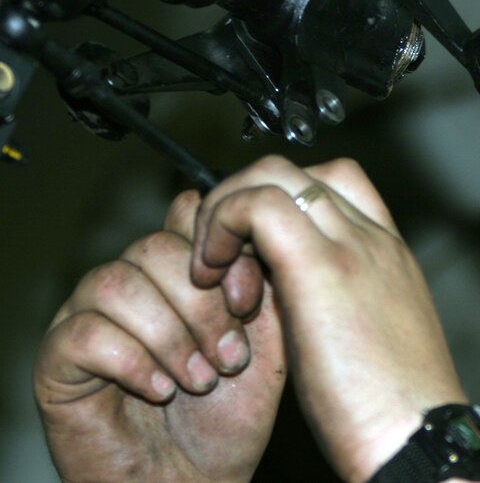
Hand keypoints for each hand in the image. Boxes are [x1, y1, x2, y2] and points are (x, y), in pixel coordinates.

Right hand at [34, 190, 285, 482]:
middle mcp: (130, 284)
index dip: (223, 250)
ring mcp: (88, 316)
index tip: (249, 302)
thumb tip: (252, 228)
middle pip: (154, 248)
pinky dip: (133, 362)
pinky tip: (161, 390)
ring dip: (170, 336)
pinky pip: (86, 332)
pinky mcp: (58, 358)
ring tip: (200, 379)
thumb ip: (261, 284)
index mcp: (176, 272)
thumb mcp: (265, 342)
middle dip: (202, 304)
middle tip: (230, 357)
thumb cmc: (229, 417)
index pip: (186, 217)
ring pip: (117, 284)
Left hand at [190, 155, 467, 482]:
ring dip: (226, 210)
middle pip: (296, 170)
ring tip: (211, 269)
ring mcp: (351, 244)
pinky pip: (255, 205)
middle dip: (244, 201)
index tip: (252, 254)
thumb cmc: (394, 409)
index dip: (279, 203)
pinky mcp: (321, 266)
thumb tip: (284, 293)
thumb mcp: (367, 338)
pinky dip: (221, 226)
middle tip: (222, 259)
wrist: (422, 438)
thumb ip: (333, 300)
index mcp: (387, 253)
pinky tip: (211, 276)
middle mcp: (372, 236)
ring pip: (272, 174)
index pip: (332, 181)